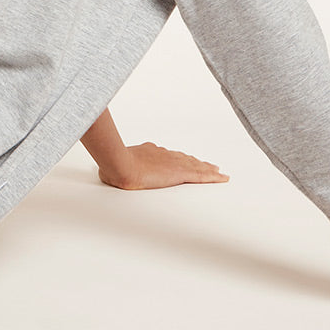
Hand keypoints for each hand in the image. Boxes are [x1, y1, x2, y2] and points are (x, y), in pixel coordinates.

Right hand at [98, 141, 229, 189]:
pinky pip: (201, 175)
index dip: (179, 159)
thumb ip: (117, 166)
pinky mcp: (180, 173)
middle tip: (208, 166)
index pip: (168, 156)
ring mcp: (173, 163)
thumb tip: (108, 171)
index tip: (184, 161)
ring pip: (196, 166)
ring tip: (217, 172)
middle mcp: (164, 155)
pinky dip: (213, 176)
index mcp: (150, 152)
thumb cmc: (113, 165)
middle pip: (185, 159)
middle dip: (196, 163)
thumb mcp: (114, 165)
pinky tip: (222, 177)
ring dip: (207, 169)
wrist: (119, 163)